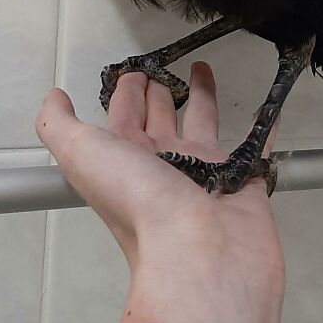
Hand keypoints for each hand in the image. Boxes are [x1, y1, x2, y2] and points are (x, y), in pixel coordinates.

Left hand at [36, 63, 284, 322]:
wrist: (200, 255)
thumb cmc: (139, 203)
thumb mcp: (81, 155)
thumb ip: (59, 125)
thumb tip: (53, 98)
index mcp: (124, 162)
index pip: (123, 117)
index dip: (126, 93)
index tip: (134, 68)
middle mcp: (163, 168)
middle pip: (160, 122)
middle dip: (159, 95)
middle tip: (165, 67)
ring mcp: (205, 176)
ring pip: (202, 127)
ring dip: (202, 99)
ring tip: (204, 68)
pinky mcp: (245, 183)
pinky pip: (256, 147)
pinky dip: (262, 128)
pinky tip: (268, 108)